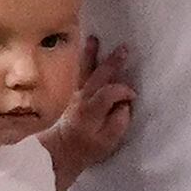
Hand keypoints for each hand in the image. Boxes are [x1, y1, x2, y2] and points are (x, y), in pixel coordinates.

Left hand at [45, 40, 137, 189]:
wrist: (57, 151)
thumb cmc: (84, 149)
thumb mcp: (106, 143)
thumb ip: (118, 123)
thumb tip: (125, 105)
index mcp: (91, 111)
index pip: (111, 92)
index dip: (124, 91)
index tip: (133, 95)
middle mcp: (81, 98)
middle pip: (98, 76)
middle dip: (113, 62)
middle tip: (124, 48)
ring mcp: (74, 94)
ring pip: (84, 71)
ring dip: (91, 55)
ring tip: (94, 38)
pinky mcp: (70, 93)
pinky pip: (77, 73)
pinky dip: (82, 61)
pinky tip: (83, 48)